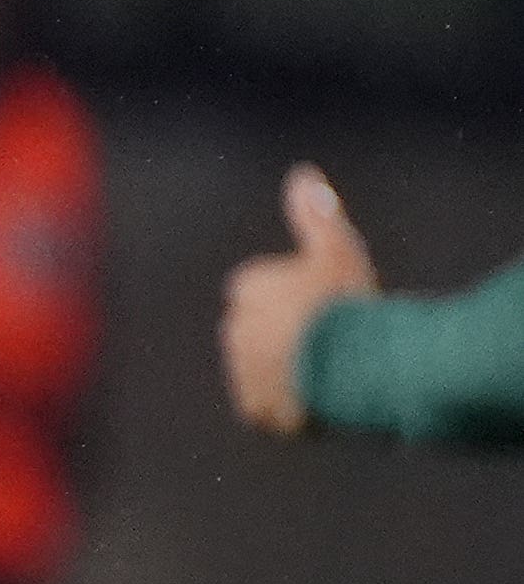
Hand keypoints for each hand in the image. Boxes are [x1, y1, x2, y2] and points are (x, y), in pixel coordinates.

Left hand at [220, 165, 375, 436]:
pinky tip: (318, 398)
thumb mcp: (335, 247)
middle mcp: (233, 329)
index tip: (326, 303)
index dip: (299, 297)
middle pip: (265, 330)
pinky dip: (289, 406)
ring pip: (268, 368)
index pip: (264, 289)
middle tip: (333, 337)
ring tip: (330, 368)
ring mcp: (241, 371)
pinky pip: (269, 407)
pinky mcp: (252, 410)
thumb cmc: (346, 300)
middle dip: (290, 334)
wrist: (350, 362)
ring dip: (290, 369)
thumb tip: (301, 173)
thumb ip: (315, 213)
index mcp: (247, 288)